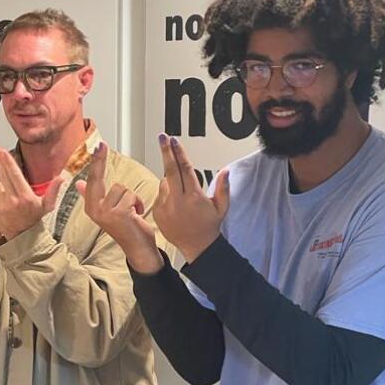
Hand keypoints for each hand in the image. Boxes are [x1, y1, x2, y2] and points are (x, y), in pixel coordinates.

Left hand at [0, 145, 62, 239]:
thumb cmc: (35, 219)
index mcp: (26, 197)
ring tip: (12, 195)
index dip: (8, 162)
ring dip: (3, 184)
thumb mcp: (47, 206)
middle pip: (3, 174)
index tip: (2, 152)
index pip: (15, 175)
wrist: (22, 237)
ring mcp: (2, 205)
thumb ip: (54, 190)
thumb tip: (62, 177)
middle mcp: (13, 200)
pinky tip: (6, 201)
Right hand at [76, 142, 161, 273]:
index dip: (95, 162)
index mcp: (91, 207)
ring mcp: (105, 212)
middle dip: (100, 161)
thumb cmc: (126, 229)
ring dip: (132, 197)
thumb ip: (92, 196)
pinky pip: (131, 196)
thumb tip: (78, 183)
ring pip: (121, 188)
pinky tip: (136, 215)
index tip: (96, 146)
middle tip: (102, 145)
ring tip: (132, 211)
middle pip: (99, 178)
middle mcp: (95, 210)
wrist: (138, 248)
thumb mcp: (107, 211)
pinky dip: (138, 203)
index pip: (92, 180)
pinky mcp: (119, 213)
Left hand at [153, 134, 229, 263]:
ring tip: (182, 196)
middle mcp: (178, 201)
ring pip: (164, 183)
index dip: (179, 153)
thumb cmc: (209, 226)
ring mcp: (166, 207)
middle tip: (162, 137)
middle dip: (166, 152)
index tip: (174, 141)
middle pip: (169, 170)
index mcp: (194, 197)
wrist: (196, 247)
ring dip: (171, 181)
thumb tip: (226, 170)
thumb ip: (223, 187)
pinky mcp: (158, 213)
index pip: (185, 169)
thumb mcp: (221, 207)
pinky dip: (166, 193)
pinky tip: (176, 204)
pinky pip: (160, 195)